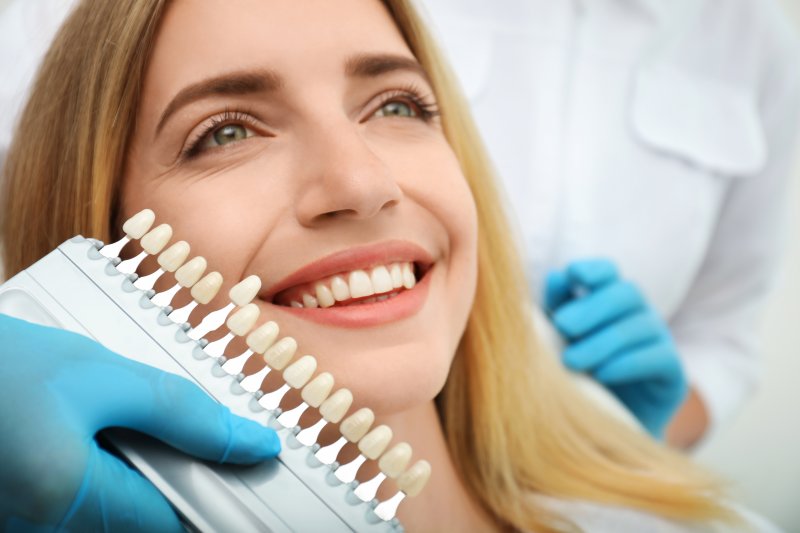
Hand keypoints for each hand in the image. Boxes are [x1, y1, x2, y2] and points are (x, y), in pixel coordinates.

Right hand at [0, 313, 280, 530]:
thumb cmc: (3, 366)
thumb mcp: (104, 376)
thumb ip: (186, 416)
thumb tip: (250, 444)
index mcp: (64, 498)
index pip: (171, 523)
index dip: (210, 493)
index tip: (236, 469)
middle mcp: (38, 528)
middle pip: (140, 522)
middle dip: (164, 478)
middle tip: (150, 427)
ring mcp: (24, 525)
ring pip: (111, 516)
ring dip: (131, 474)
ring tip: (109, 425)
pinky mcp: (20, 514)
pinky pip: (80, 507)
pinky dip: (102, 475)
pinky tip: (88, 437)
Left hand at [544, 259, 687, 438]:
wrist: (607, 425)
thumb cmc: (580, 375)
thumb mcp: (562, 341)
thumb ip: (558, 310)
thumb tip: (554, 277)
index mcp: (610, 301)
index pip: (609, 272)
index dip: (594, 269)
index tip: (572, 274)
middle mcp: (639, 313)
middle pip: (625, 293)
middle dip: (592, 307)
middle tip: (563, 325)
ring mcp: (660, 339)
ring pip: (639, 326)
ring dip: (602, 341)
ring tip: (571, 360)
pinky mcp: (673, 372)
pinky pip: (657, 357)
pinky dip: (626, 364)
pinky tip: (601, 374)